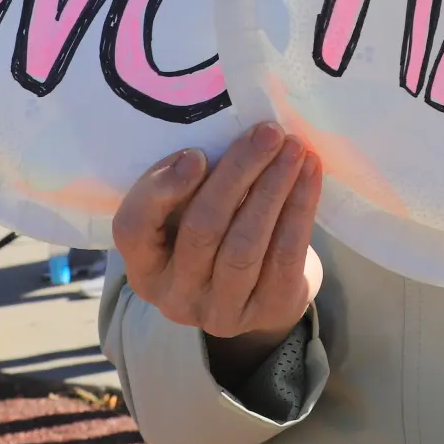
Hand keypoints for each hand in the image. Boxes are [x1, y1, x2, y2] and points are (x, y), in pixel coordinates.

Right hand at [112, 122, 323, 380]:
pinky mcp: (269, 311)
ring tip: (293, 147)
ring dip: (273, 187)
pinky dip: (300, 208)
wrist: (258, 291)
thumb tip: (228, 135)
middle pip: (202, 229)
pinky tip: (310, 173)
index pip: (133, 228)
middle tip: (267, 132)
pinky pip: (285, 255)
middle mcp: (175, 297)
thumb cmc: (214, 234)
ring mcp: (221, 311)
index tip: (196, 154)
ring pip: (246, 244)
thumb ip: (191, 182)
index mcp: (144, 266)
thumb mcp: (187, 212)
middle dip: (238, 173)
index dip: (162, 191)